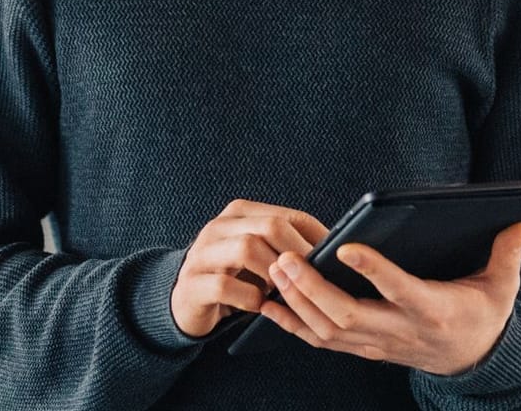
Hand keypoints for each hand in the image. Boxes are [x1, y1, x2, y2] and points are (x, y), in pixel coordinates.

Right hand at [171, 200, 328, 338]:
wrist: (187, 301)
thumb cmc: (235, 277)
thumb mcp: (259, 255)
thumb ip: (285, 246)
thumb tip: (333, 251)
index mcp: (240, 214)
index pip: (286, 215)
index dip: (315, 237)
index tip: (333, 260)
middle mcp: (219, 227)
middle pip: (268, 226)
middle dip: (297, 252)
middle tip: (312, 277)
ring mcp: (202, 254)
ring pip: (246, 248)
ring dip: (272, 273)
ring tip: (283, 290)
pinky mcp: (192, 285)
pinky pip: (224, 286)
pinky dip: (248, 297)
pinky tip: (258, 306)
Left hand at [263, 222, 520, 375]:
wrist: (475, 364)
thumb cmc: (484, 316)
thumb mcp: (502, 288)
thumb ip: (507, 255)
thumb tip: (520, 224)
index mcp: (434, 312)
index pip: (399, 291)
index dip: (373, 271)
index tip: (346, 247)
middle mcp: (401, 332)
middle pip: (347, 317)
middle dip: (312, 288)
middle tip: (286, 257)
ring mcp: (378, 345)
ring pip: (327, 331)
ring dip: (296, 302)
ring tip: (275, 269)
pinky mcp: (364, 350)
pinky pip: (320, 341)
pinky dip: (291, 323)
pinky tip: (269, 303)